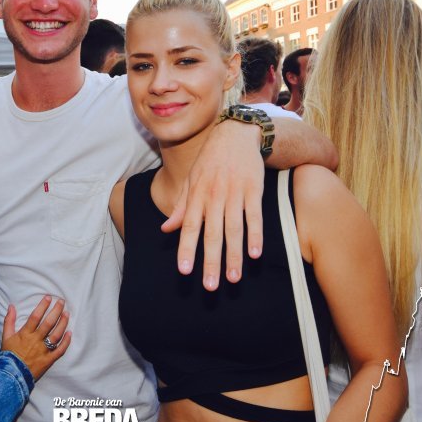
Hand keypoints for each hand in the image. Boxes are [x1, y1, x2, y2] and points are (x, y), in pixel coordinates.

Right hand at [0, 297, 70, 379]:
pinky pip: (60, 350)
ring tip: (67, 314)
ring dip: (63, 323)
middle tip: (62, 302)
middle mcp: (35, 341)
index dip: (43, 306)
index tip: (49, 298)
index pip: (35, 317)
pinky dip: (66, 342)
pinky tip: (70, 333)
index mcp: (25, 334)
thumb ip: (9, 321)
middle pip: (48, 323)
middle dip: (56, 311)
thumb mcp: (6, 337)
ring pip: (56, 335)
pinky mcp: (48, 360)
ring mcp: (43, 351)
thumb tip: (11, 306)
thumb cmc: (8, 355)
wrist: (12, 375)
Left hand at [162, 119, 263, 289]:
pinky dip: (255, 235)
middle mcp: (214, 196)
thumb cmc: (209, 161)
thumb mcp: (190, 180)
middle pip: (212, 234)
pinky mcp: (253, 190)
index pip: (189, 227)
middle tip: (210, 287)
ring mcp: (234, 193)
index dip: (187, 249)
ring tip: (233, 279)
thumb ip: (180, 207)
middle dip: (211, 262)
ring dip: (234, 256)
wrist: (235, 134)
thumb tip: (165, 230)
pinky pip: (255, 216)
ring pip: (234, 229)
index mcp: (196, 196)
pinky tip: (255, 254)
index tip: (184, 271)